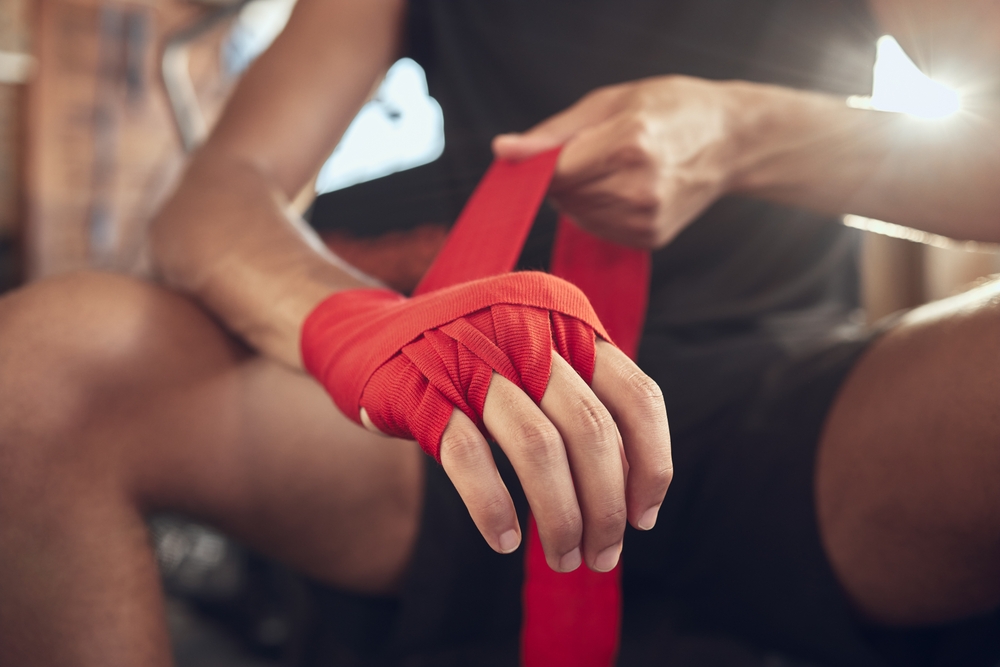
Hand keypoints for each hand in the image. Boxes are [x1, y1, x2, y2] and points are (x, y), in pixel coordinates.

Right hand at [429, 341, 670, 573]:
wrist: (371, 337)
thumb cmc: (471, 363)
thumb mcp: (535, 363)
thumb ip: (582, 407)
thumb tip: (633, 490)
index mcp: (567, 323)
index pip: (636, 396)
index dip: (651, 465)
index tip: (643, 519)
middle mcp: (526, 331)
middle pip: (591, 429)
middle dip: (605, 507)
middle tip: (602, 557)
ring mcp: (472, 358)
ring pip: (538, 446)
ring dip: (561, 517)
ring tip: (563, 558)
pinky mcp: (424, 391)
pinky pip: (470, 457)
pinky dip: (493, 507)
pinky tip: (505, 540)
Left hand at [493, 76, 743, 248]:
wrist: (732, 141)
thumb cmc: (672, 110)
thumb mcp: (610, 102)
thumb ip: (552, 133)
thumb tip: (503, 151)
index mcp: (629, 144)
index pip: (556, 173)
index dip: (539, 166)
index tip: (537, 158)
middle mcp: (639, 188)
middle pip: (564, 196)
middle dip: (564, 177)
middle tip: (594, 150)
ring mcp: (647, 218)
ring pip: (576, 216)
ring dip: (579, 195)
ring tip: (613, 167)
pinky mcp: (650, 238)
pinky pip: (598, 229)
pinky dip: (599, 211)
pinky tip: (625, 189)